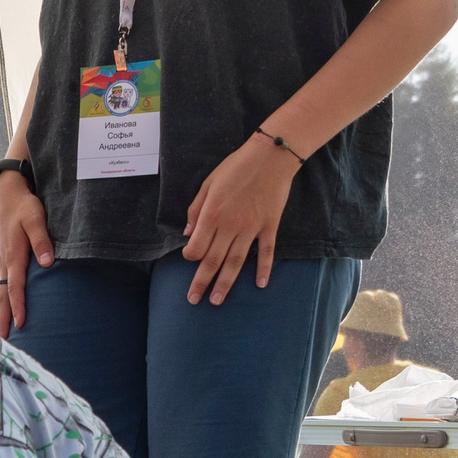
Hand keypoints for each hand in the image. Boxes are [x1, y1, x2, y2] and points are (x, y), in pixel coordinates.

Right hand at [0, 170, 53, 337]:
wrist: (7, 195)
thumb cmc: (24, 207)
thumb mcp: (36, 218)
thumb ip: (42, 240)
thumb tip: (47, 262)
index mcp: (13, 255)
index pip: (16, 286)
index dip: (18, 306)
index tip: (21, 324)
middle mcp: (5, 262)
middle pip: (3, 296)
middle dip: (3, 318)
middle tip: (3, 341)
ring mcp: (2, 262)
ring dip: (0, 313)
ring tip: (1, 333)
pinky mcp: (3, 260)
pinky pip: (0, 285)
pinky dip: (0, 301)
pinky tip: (2, 310)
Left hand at [179, 134, 299, 305]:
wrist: (270, 156)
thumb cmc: (236, 167)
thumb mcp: (208, 183)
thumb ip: (196, 209)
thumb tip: (187, 232)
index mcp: (212, 214)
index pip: (196, 247)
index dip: (190, 256)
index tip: (189, 259)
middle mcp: (230, 226)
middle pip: (213, 260)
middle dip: (202, 282)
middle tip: (195, 301)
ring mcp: (252, 228)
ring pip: (236, 262)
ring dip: (226, 283)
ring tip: (218, 301)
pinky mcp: (270, 226)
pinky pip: (267, 252)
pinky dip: (264, 269)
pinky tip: (261, 284)